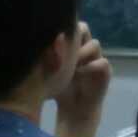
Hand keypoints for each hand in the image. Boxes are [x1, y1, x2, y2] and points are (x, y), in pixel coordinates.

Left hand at [54, 22, 111, 136]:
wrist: (74, 112)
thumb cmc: (56, 89)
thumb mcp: (45, 73)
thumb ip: (43, 58)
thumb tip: (32, 44)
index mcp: (71, 45)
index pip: (70, 25)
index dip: (62, 28)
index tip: (52, 40)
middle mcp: (85, 48)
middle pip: (84, 28)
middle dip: (73, 37)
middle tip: (62, 49)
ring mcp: (97, 59)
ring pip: (95, 44)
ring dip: (81, 52)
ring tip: (68, 64)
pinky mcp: (105, 72)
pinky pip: (102, 62)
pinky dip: (90, 66)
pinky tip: (77, 74)